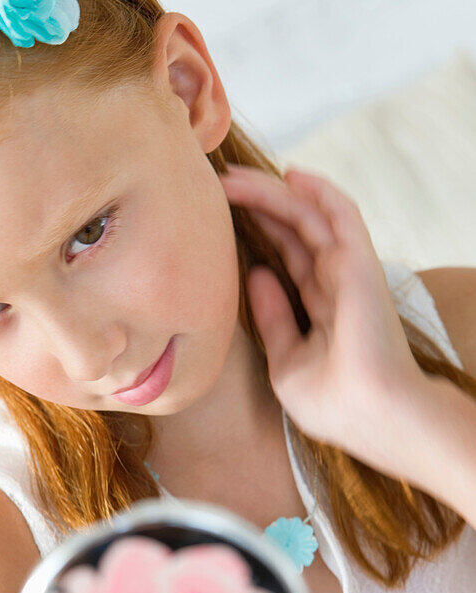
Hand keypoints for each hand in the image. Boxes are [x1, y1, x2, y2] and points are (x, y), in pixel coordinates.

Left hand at [220, 164, 424, 464]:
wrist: (375, 418)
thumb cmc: (336, 404)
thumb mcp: (287, 363)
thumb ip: (273, 319)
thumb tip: (255, 275)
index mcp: (320, 306)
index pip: (286, 256)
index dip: (256, 231)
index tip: (217, 215)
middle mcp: (335, 283)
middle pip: (292, 230)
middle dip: (256, 203)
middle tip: (218, 183)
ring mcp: (348, 271)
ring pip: (308, 217)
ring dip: (272, 193)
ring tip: (233, 175)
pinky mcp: (359, 264)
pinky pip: (341, 216)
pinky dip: (319, 192)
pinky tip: (291, 174)